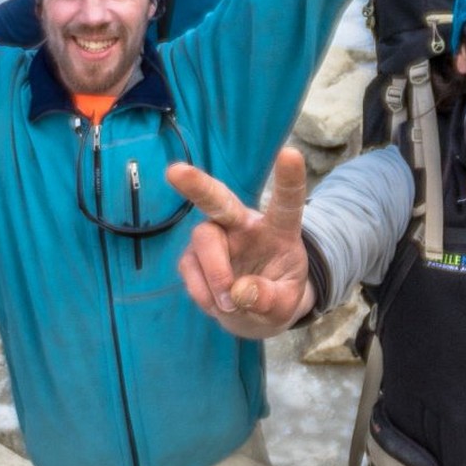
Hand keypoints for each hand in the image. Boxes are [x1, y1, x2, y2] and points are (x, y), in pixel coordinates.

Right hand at [169, 147, 313, 338]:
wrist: (253, 312)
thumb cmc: (276, 296)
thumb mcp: (285, 304)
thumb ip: (269, 299)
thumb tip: (239, 293)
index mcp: (277, 230)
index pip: (286, 202)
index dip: (289, 179)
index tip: (291, 153)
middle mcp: (242, 225)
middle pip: (219, 200)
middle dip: (198, 185)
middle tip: (175, 172)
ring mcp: (214, 238)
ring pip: (204, 241)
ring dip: (216, 275)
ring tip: (229, 304)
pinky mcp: (192, 256)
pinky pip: (190, 269)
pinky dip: (203, 292)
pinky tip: (216, 303)